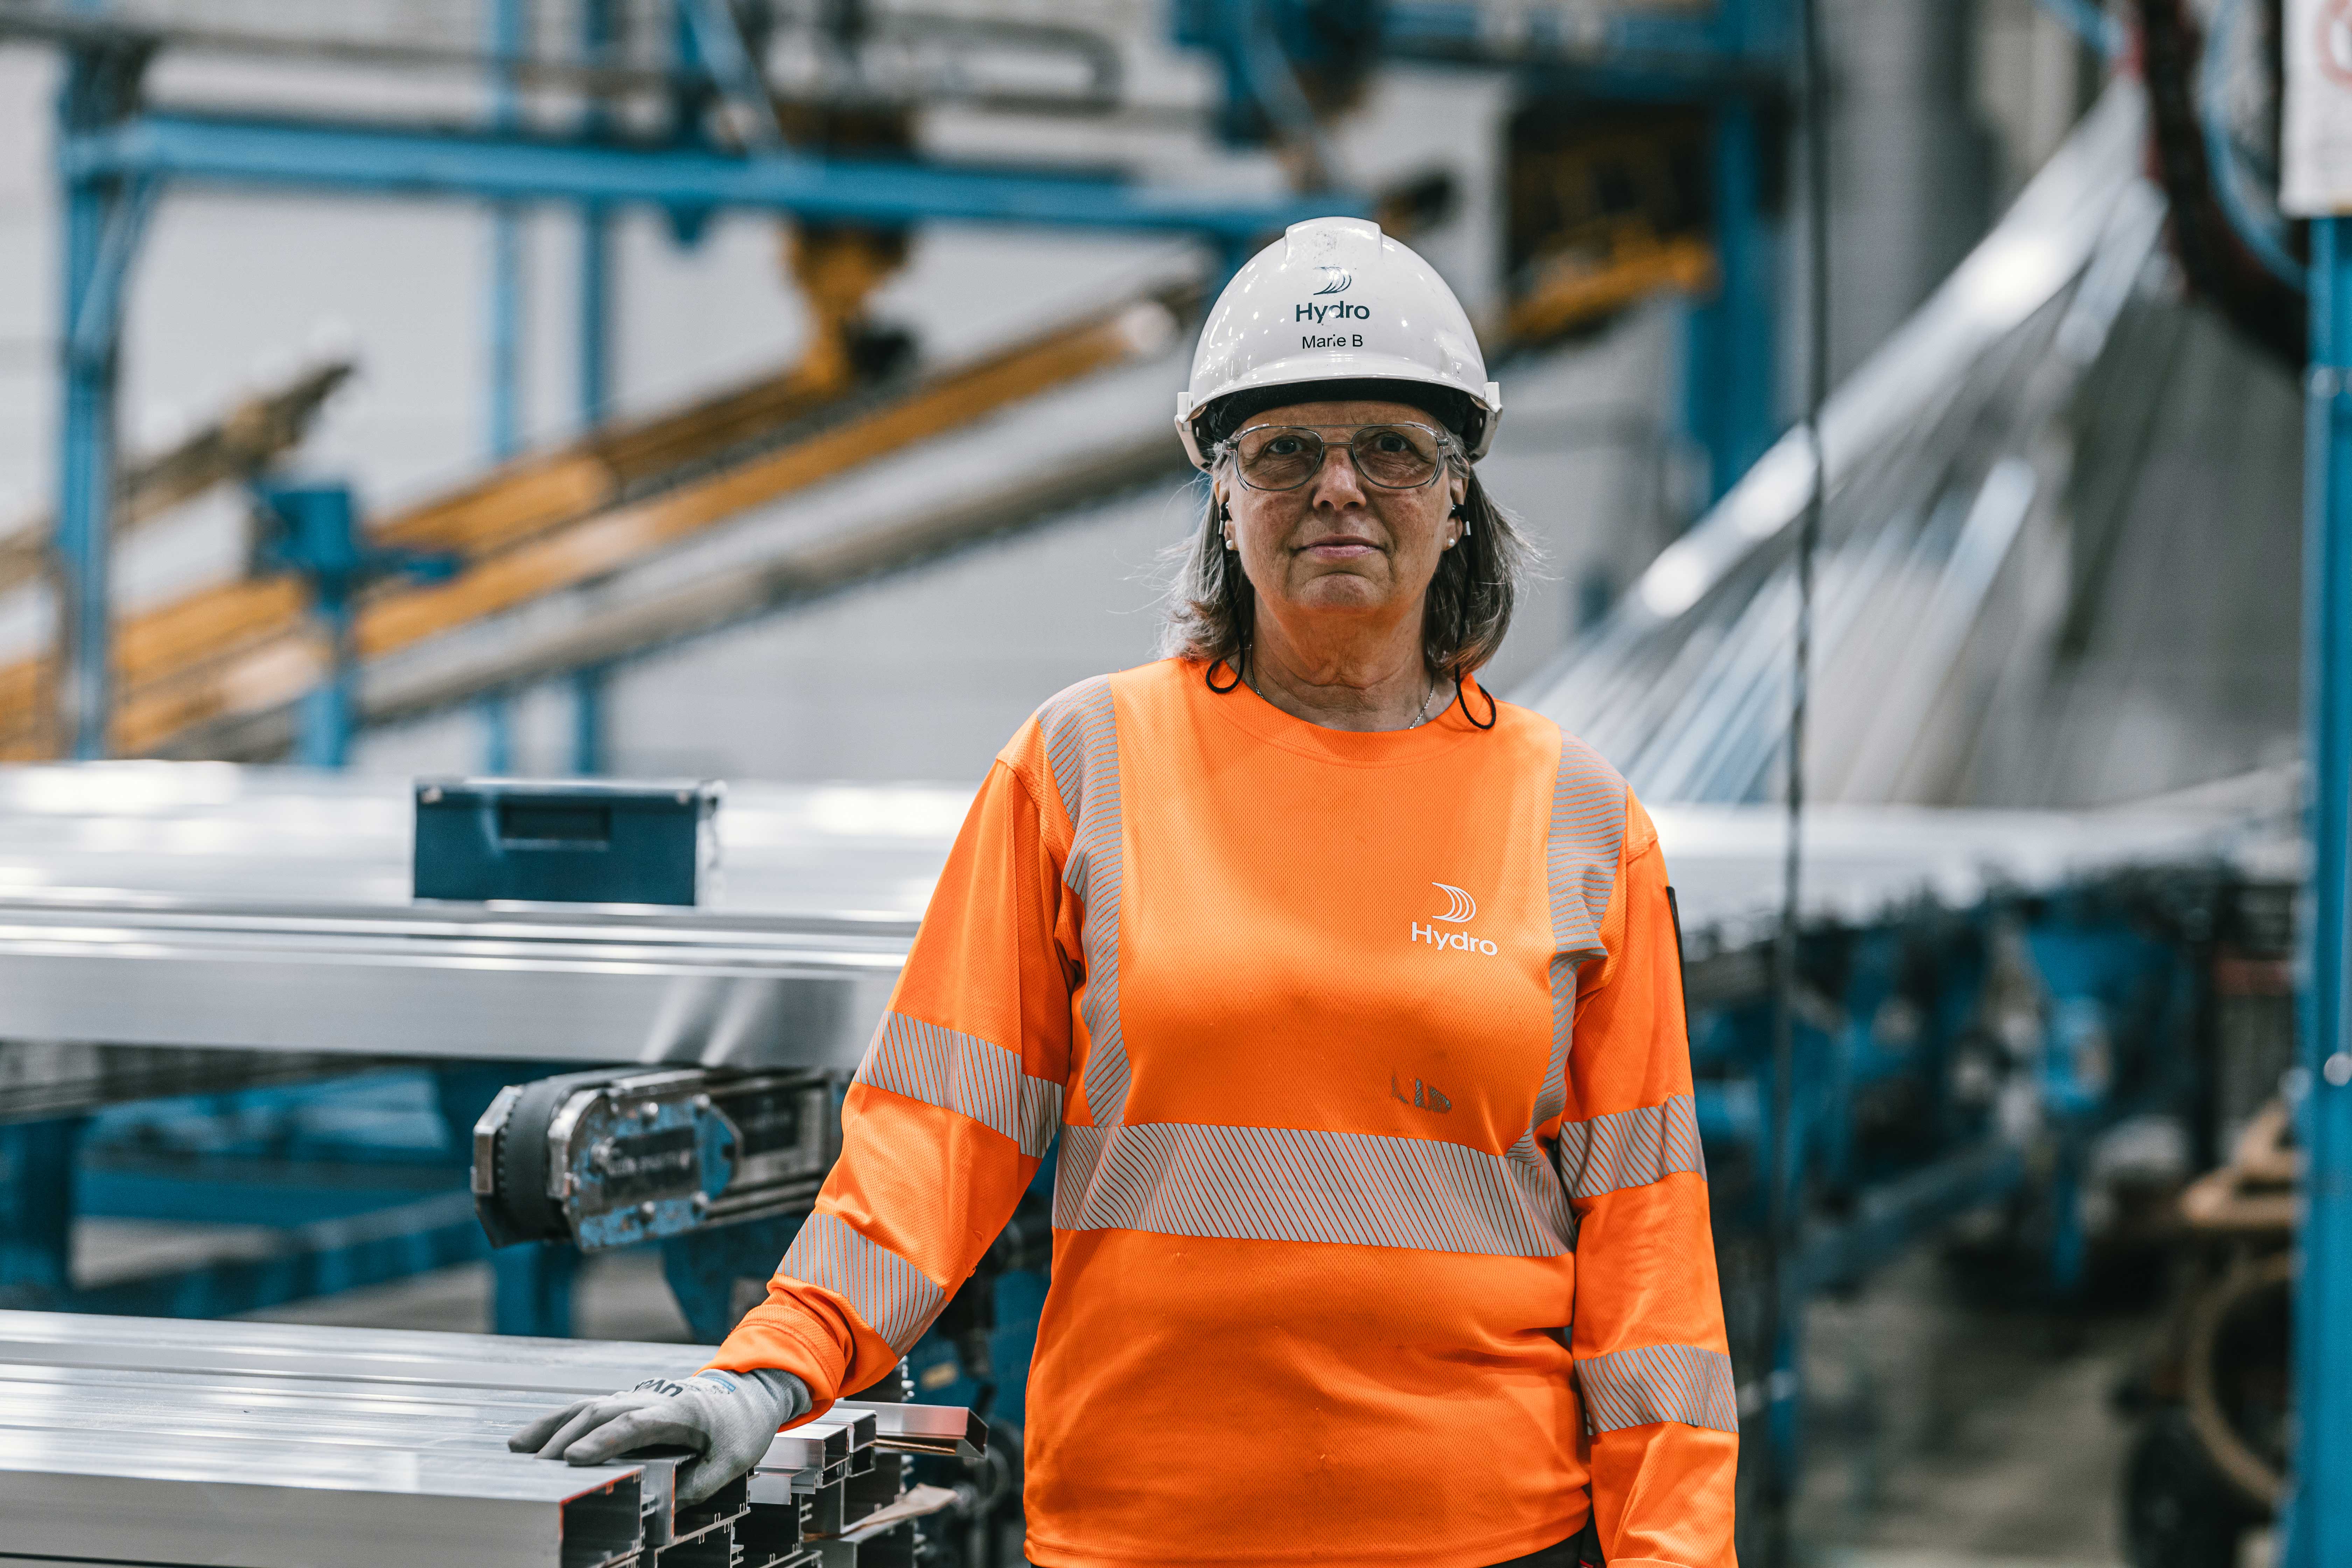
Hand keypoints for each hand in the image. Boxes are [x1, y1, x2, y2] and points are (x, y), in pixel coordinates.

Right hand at [508, 1368, 810, 1504]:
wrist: (747, 1393)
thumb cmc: (740, 1428)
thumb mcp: (735, 1459)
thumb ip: (702, 1483)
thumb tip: (667, 1507)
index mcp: (679, 1411)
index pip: (633, 1424)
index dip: (603, 1441)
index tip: (574, 1459)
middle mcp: (651, 1398)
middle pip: (601, 1413)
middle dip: (566, 1439)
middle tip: (534, 1469)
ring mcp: (636, 1397)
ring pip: (587, 1406)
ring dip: (553, 1427)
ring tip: (518, 1450)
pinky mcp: (626, 1403)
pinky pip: (586, 1409)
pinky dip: (557, 1421)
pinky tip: (528, 1439)